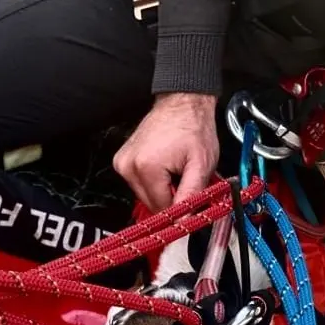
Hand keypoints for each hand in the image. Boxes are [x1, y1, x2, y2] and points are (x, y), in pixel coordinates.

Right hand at [113, 92, 219, 211]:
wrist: (182, 103)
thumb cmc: (193, 126)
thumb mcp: (201, 164)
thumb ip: (192, 195)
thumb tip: (183, 221)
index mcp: (146, 168)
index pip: (161, 209)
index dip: (180, 209)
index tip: (191, 202)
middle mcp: (128, 166)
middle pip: (151, 204)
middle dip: (171, 198)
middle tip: (186, 180)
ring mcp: (123, 163)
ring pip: (146, 196)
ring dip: (163, 190)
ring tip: (176, 170)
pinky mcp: (122, 161)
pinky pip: (140, 184)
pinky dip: (155, 181)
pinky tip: (166, 166)